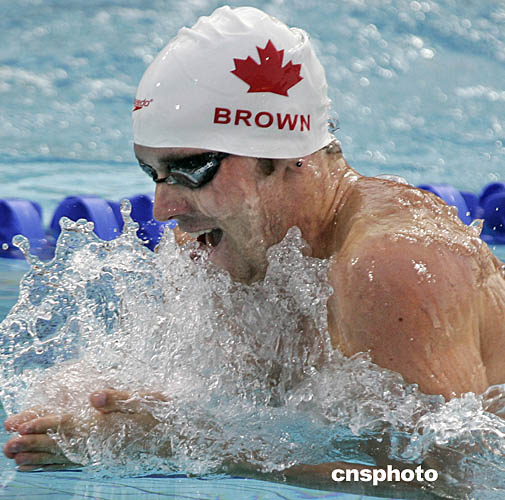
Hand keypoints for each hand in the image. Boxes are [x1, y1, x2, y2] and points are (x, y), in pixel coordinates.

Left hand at [3, 389, 171, 470]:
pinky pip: (71, 463)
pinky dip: (51, 465)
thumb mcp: (145, 400)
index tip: (22, 423)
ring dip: (37, 457)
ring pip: (62, 457)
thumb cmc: (161, 414)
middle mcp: (99, 442)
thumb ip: (118, 399)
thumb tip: (95, 396)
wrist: (176, 436)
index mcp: (106, 426)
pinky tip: (36, 467)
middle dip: (33, 443)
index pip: (69, 425)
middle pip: (60, 444)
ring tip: (14, 458)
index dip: (44, 423)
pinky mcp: (100, 457)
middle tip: (7, 446)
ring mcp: (99, 452)